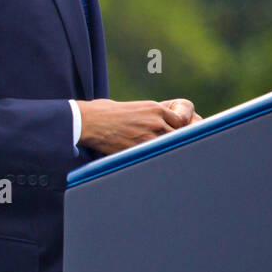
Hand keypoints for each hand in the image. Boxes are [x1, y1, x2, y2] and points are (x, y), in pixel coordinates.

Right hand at [76, 98, 193, 154]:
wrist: (88, 121)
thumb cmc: (104, 113)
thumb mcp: (132, 108)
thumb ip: (149, 115)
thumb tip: (155, 126)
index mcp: (154, 108)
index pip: (181, 120)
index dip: (182, 129)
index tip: (179, 136)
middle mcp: (156, 120)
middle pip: (181, 134)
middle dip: (179, 142)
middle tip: (177, 151)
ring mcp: (150, 135)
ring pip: (172, 146)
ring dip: (169, 152)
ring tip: (166, 159)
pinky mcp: (141, 148)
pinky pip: (157, 156)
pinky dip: (157, 160)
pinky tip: (154, 163)